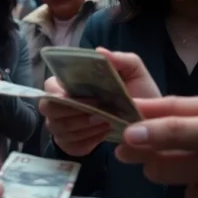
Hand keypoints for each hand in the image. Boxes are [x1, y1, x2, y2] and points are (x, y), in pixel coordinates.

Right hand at [40, 48, 159, 156]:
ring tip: (109, 123)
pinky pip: (71, 146)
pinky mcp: (70, 145)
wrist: (148, 120)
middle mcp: (59, 103)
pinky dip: (89, 142)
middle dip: (76, 114)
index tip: (90, 98)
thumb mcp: (135, 72)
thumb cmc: (137, 92)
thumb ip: (120, 59)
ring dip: (87, 128)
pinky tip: (104, 134)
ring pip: (62, 130)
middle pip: (50, 111)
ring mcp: (61, 126)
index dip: (62, 94)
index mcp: (68, 82)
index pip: (49, 87)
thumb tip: (99, 51)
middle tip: (102, 115)